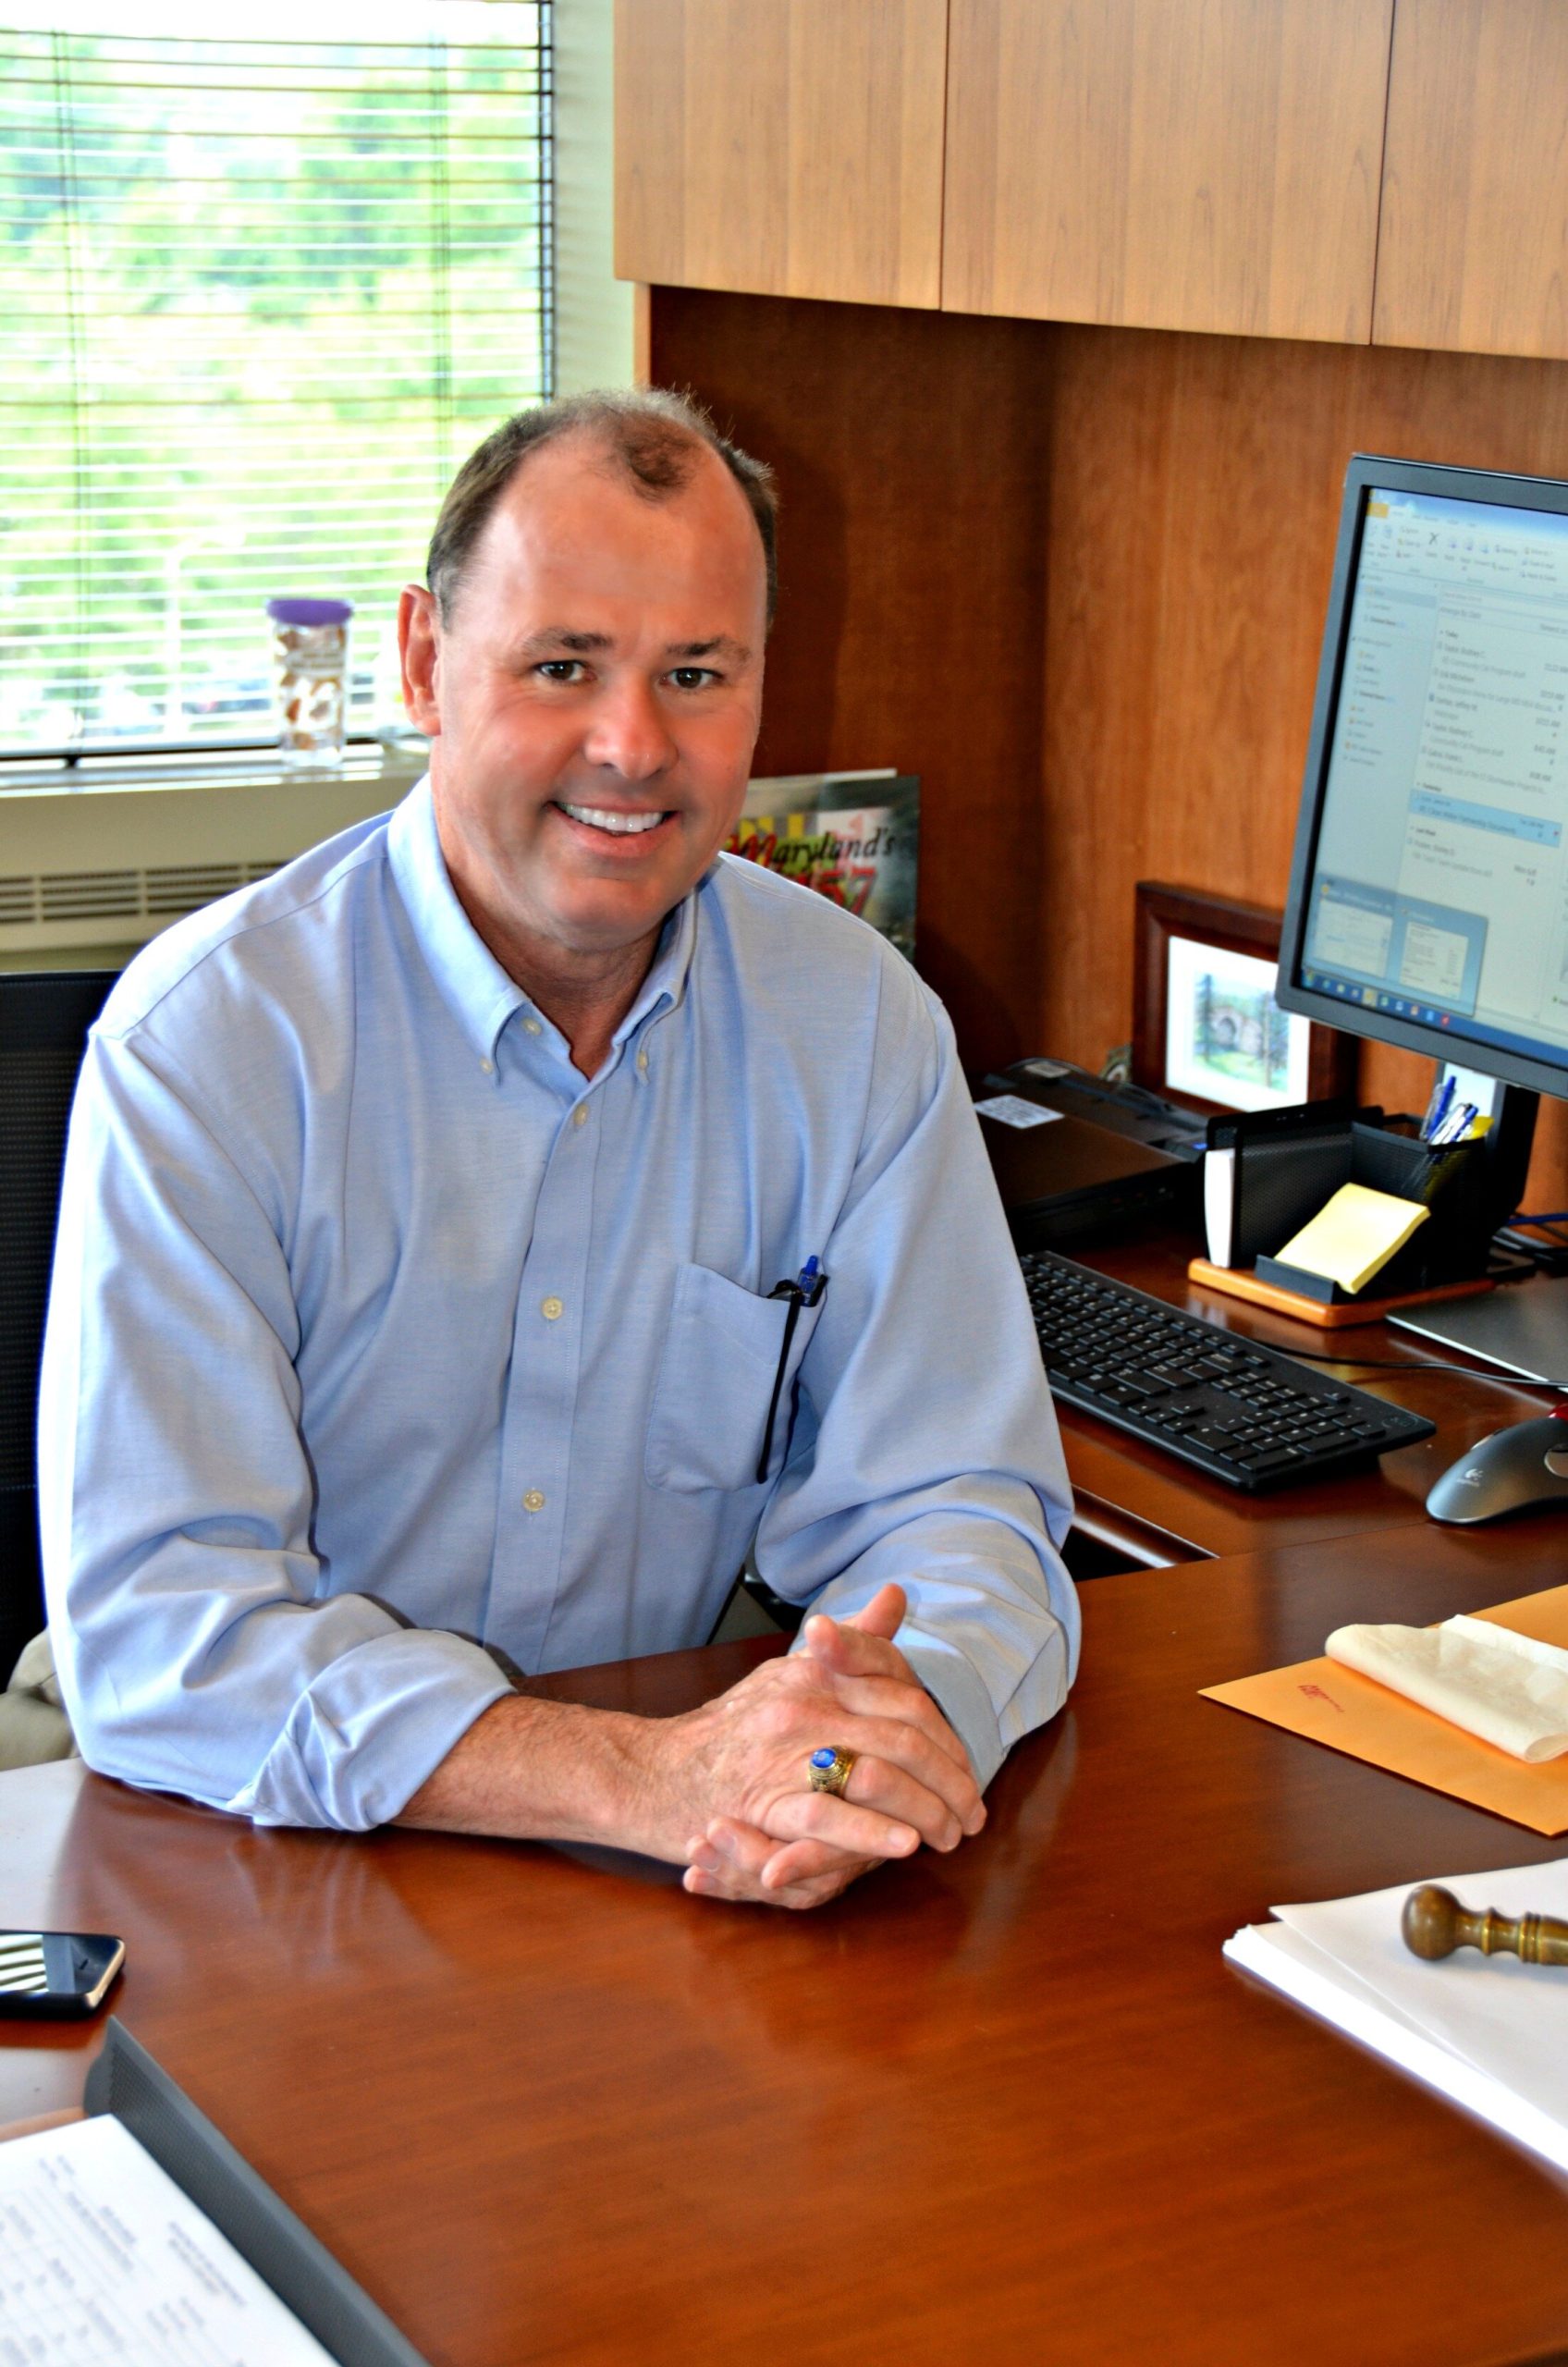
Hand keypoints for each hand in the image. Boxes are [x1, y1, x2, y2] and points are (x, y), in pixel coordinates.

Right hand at [679, 1583, 983, 1908]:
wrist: (653, 1771)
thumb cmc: (729, 1729)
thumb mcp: (791, 1672)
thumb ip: (852, 1643)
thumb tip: (897, 1596)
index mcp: (816, 1672)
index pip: (906, 1696)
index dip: (949, 1738)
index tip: (969, 1772)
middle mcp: (803, 1704)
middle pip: (904, 1737)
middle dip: (949, 1781)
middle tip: (971, 1816)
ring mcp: (781, 1753)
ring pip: (875, 1775)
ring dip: (924, 1811)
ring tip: (948, 1836)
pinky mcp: (760, 1801)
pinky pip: (824, 1816)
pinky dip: (869, 1833)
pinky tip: (903, 1845)